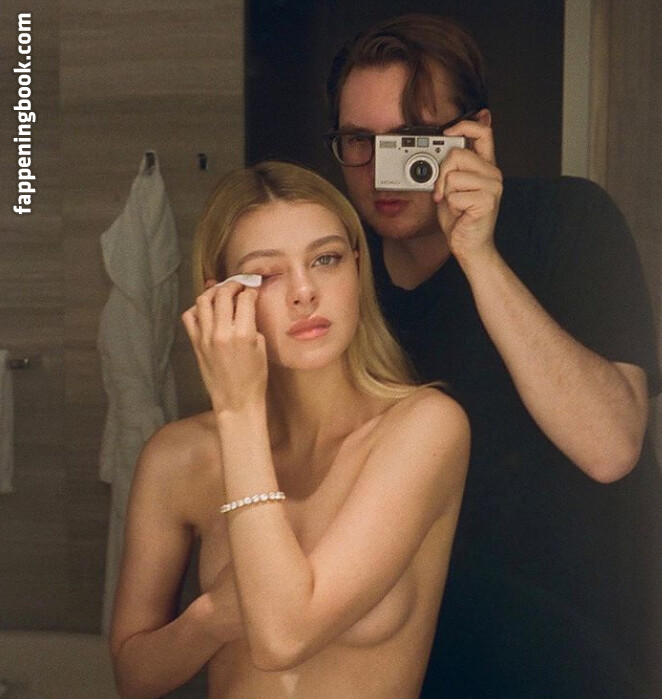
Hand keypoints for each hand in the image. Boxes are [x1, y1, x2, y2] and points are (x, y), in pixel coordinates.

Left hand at [182, 281, 267, 414]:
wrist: (236, 401)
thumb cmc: (254, 379)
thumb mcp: (261, 348)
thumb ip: (252, 325)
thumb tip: (247, 308)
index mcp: (243, 334)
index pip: (245, 299)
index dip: (251, 290)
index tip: (253, 289)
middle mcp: (222, 332)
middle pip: (223, 294)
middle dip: (233, 285)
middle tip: (239, 285)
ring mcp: (205, 337)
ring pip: (203, 300)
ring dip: (213, 291)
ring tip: (221, 292)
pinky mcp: (196, 344)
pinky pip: (190, 317)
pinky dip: (197, 308)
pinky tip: (207, 309)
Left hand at [432, 117, 502, 268]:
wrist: (469, 245)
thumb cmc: (460, 218)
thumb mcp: (451, 187)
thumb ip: (450, 167)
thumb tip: (444, 146)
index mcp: (485, 166)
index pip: (483, 133)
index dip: (465, 126)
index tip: (448, 131)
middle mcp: (492, 173)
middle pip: (457, 154)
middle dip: (441, 174)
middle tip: (443, 192)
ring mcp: (493, 186)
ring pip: (453, 176)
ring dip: (446, 194)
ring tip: (456, 205)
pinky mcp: (488, 200)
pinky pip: (454, 195)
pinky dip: (451, 206)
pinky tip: (461, 213)